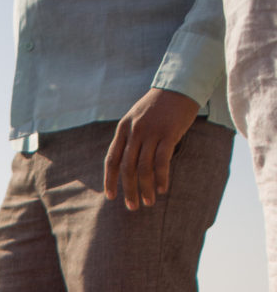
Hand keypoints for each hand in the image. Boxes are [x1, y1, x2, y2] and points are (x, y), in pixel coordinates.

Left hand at [104, 89, 200, 209]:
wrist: (180, 84)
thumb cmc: (159, 105)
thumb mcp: (137, 118)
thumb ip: (130, 138)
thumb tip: (126, 166)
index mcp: (123, 128)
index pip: (112, 159)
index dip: (110, 180)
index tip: (111, 197)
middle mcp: (134, 131)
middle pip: (127, 168)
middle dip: (129, 190)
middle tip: (133, 206)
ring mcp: (151, 132)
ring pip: (143, 168)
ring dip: (145, 188)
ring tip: (148, 202)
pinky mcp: (168, 133)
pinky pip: (161, 162)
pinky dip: (161, 178)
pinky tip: (162, 189)